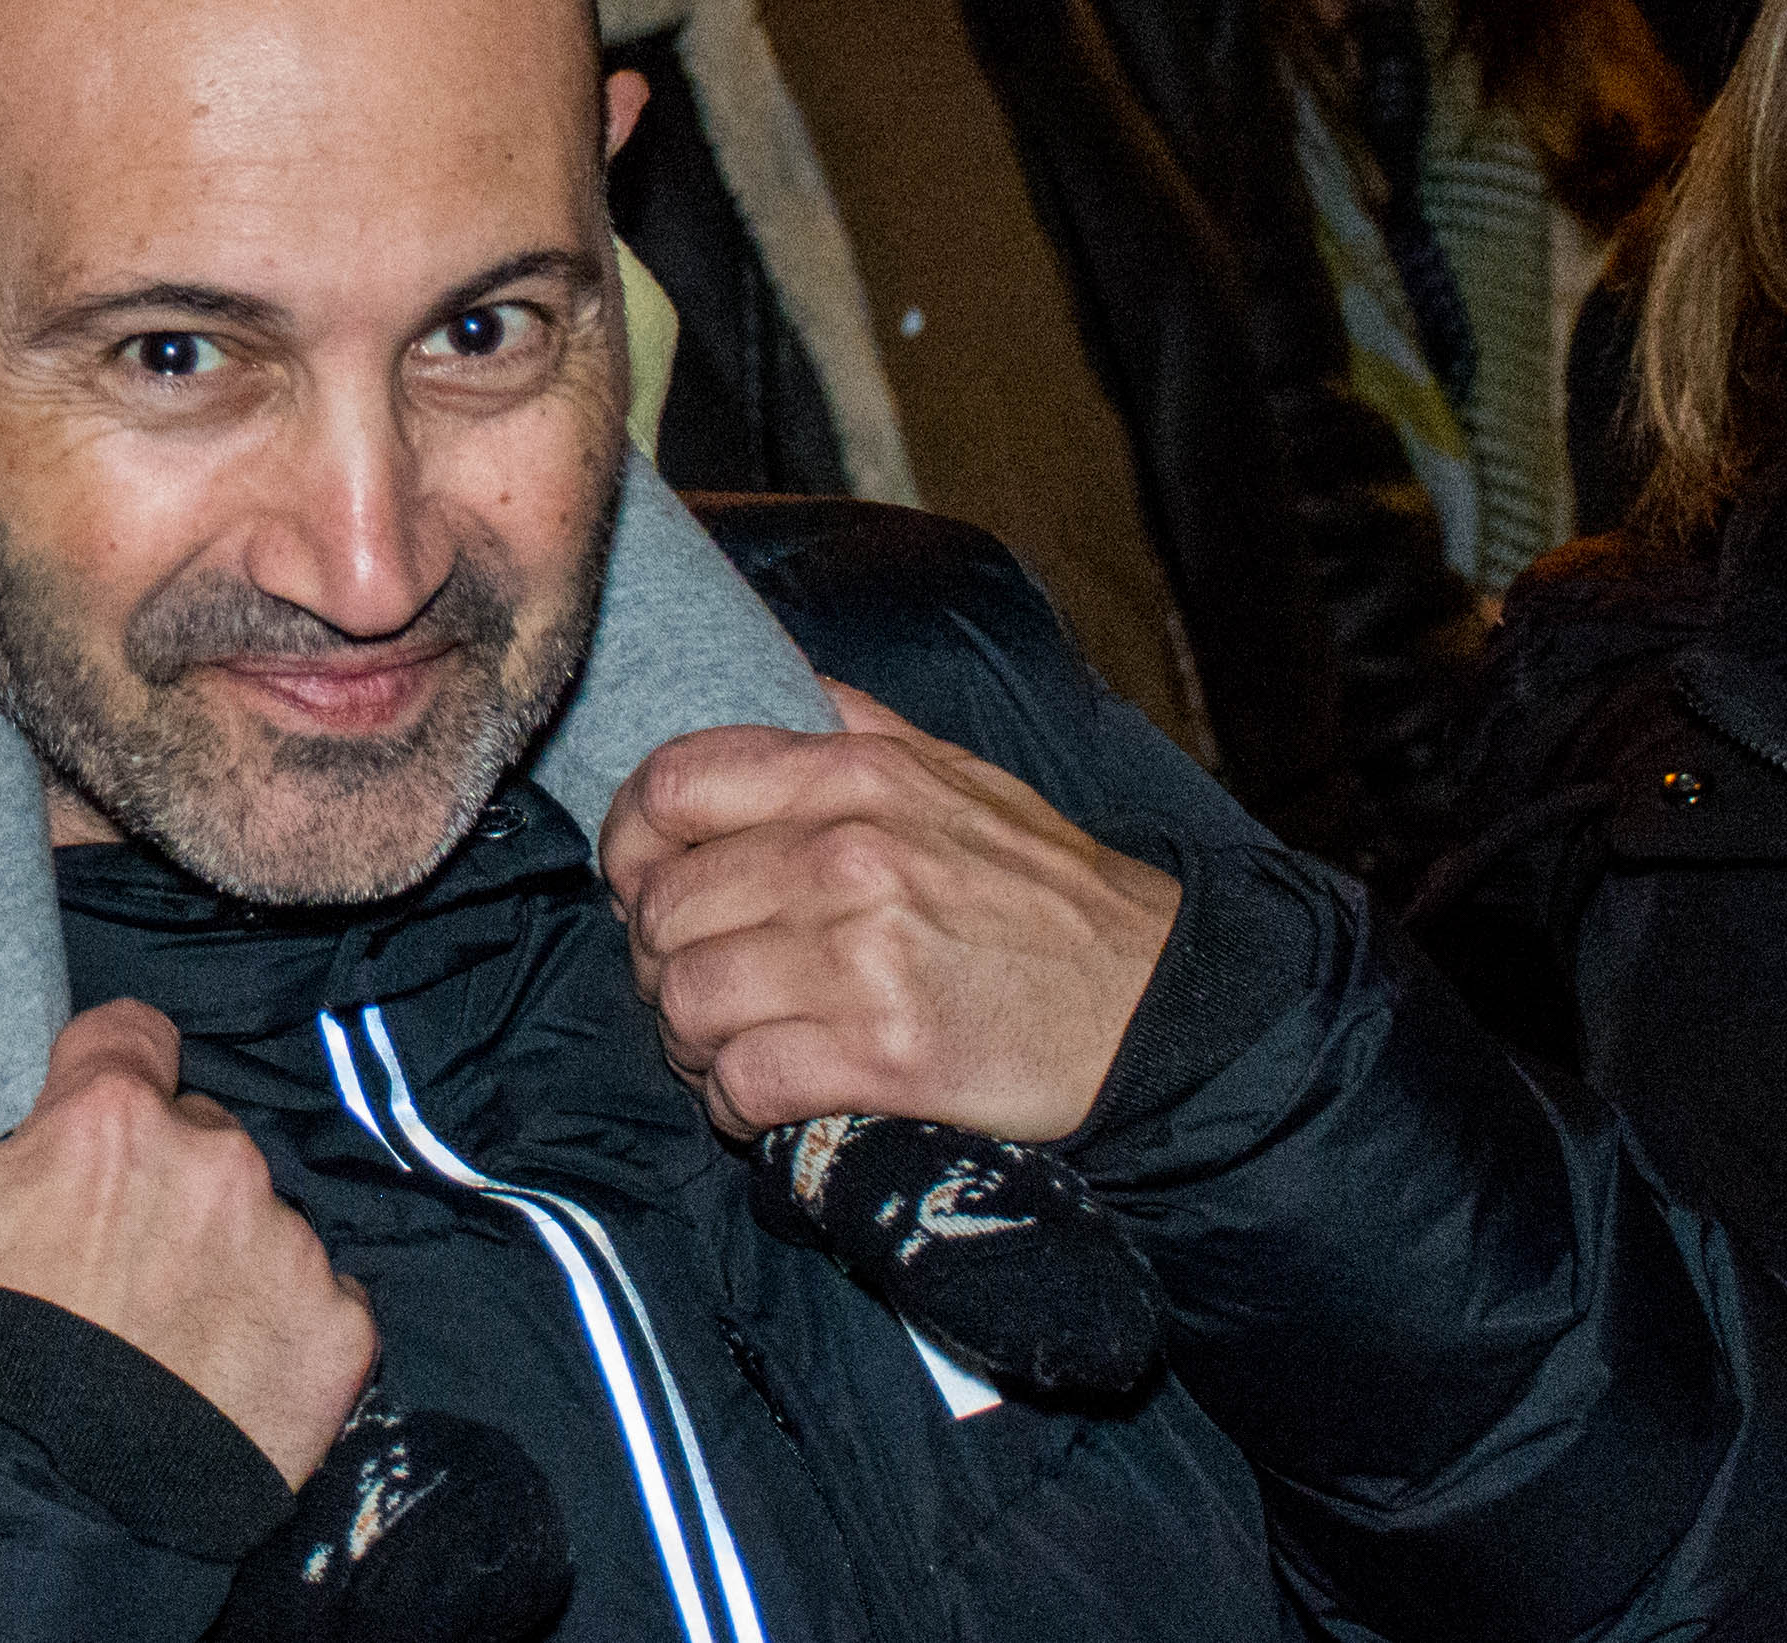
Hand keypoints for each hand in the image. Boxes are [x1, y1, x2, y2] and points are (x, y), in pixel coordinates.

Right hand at [0, 999, 374, 1491]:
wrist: (34, 1508)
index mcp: (109, 1115)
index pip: (130, 1038)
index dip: (100, 1081)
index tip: (72, 1136)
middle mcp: (215, 1160)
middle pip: (196, 1133)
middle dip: (159, 1177)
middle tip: (103, 1251)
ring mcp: (286, 1249)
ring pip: (258, 1217)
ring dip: (220, 1250)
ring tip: (158, 1323)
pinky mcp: (335, 1334)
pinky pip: (319, 1302)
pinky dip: (279, 1328)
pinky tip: (219, 1370)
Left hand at [598, 682, 1181, 1143]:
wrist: (1157, 1005)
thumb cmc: (1047, 894)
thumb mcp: (958, 774)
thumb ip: (853, 724)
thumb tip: (773, 683)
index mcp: (855, 776)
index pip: (669, 787)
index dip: (629, 844)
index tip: (642, 884)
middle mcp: (849, 856)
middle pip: (663, 907)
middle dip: (657, 959)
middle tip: (691, 983)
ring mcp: (865, 958)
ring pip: (686, 999)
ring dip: (688, 1039)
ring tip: (723, 1046)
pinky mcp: (886, 1056)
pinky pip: (743, 1082)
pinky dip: (731, 1104)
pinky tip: (758, 1100)